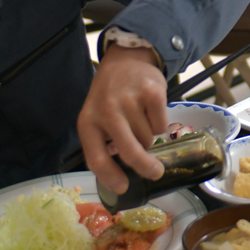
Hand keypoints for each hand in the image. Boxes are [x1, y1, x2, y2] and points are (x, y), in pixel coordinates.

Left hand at [76, 44, 168, 195]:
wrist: (126, 61)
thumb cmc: (110, 97)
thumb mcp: (96, 118)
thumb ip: (103, 145)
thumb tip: (119, 180)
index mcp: (88, 122)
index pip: (96, 158)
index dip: (110, 177)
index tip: (123, 188)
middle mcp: (106, 111)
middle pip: (129, 152)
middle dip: (145, 167)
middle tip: (155, 173)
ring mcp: (130, 101)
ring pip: (148, 139)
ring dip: (148, 137)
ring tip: (140, 120)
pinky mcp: (151, 92)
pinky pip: (161, 124)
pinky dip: (160, 123)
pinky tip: (150, 110)